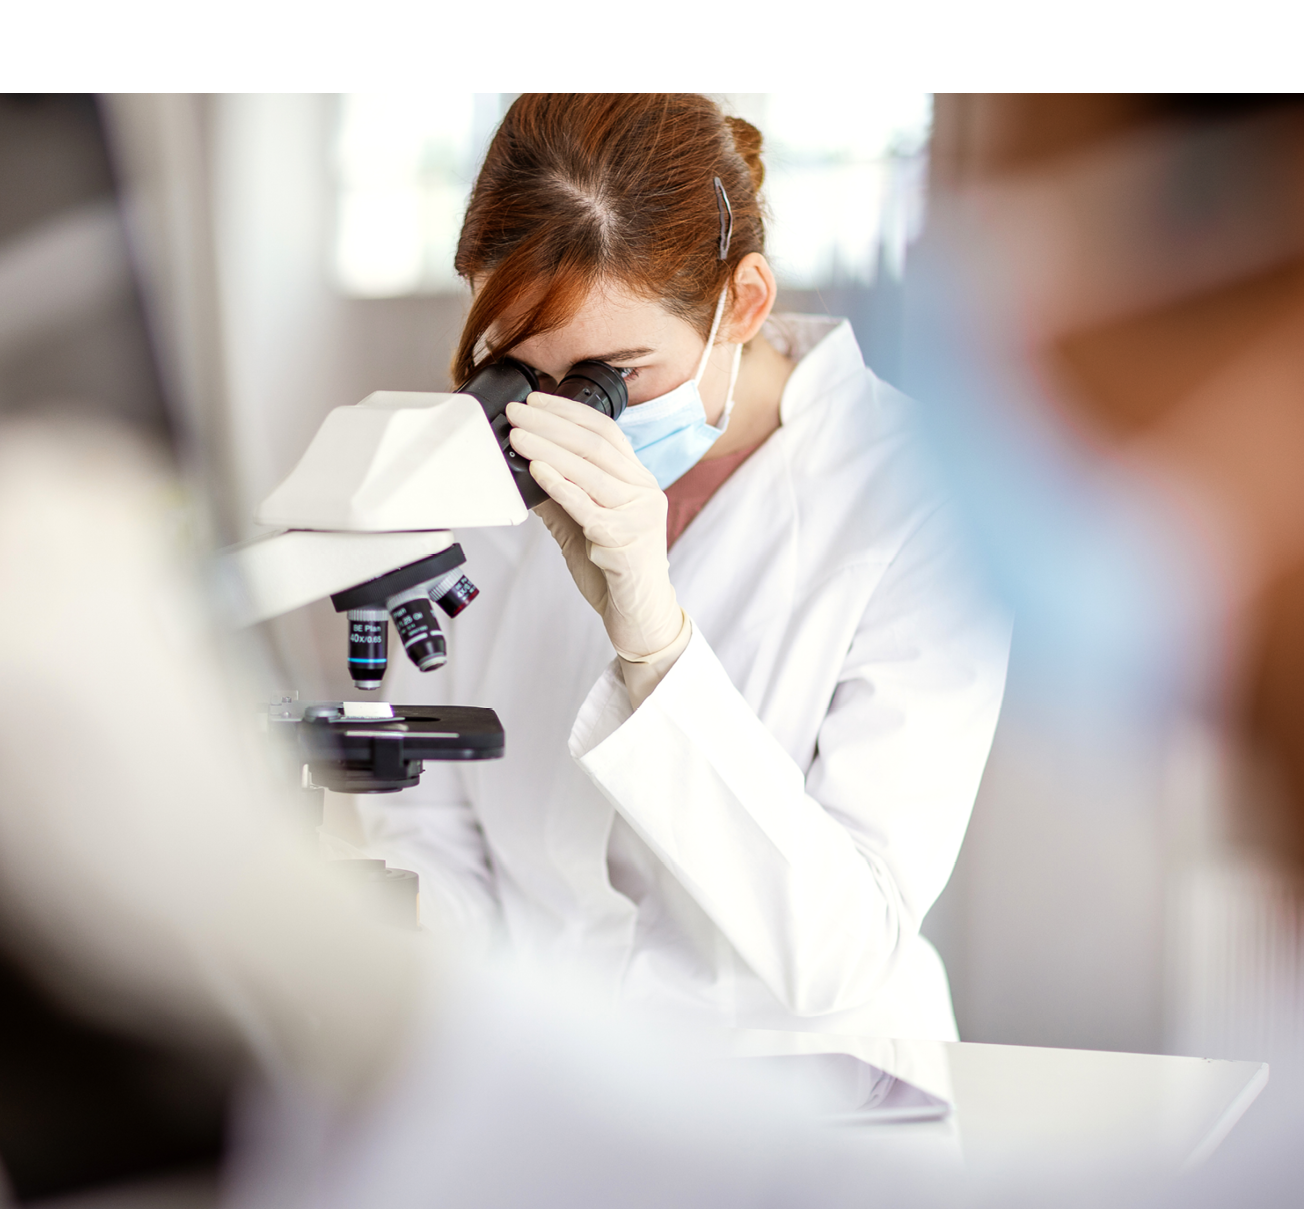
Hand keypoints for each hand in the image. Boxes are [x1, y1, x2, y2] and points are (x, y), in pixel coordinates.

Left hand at [506, 392, 686, 661]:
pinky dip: (559, 485)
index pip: (606, 432)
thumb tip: (526, 469)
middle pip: (596, 444)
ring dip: (548, 448)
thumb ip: (561, 498)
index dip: (569, 412)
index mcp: (638, 481)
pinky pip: (587, 506)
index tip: (536, 400)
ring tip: (517, 436)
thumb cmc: (615, 572)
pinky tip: (536, 471)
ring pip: (591, 469)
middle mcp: (644, 492)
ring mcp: (638, 514)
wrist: (641, 616)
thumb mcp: (584, 526)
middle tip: (517, 411)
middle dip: (552, 423)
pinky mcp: (626, 540)